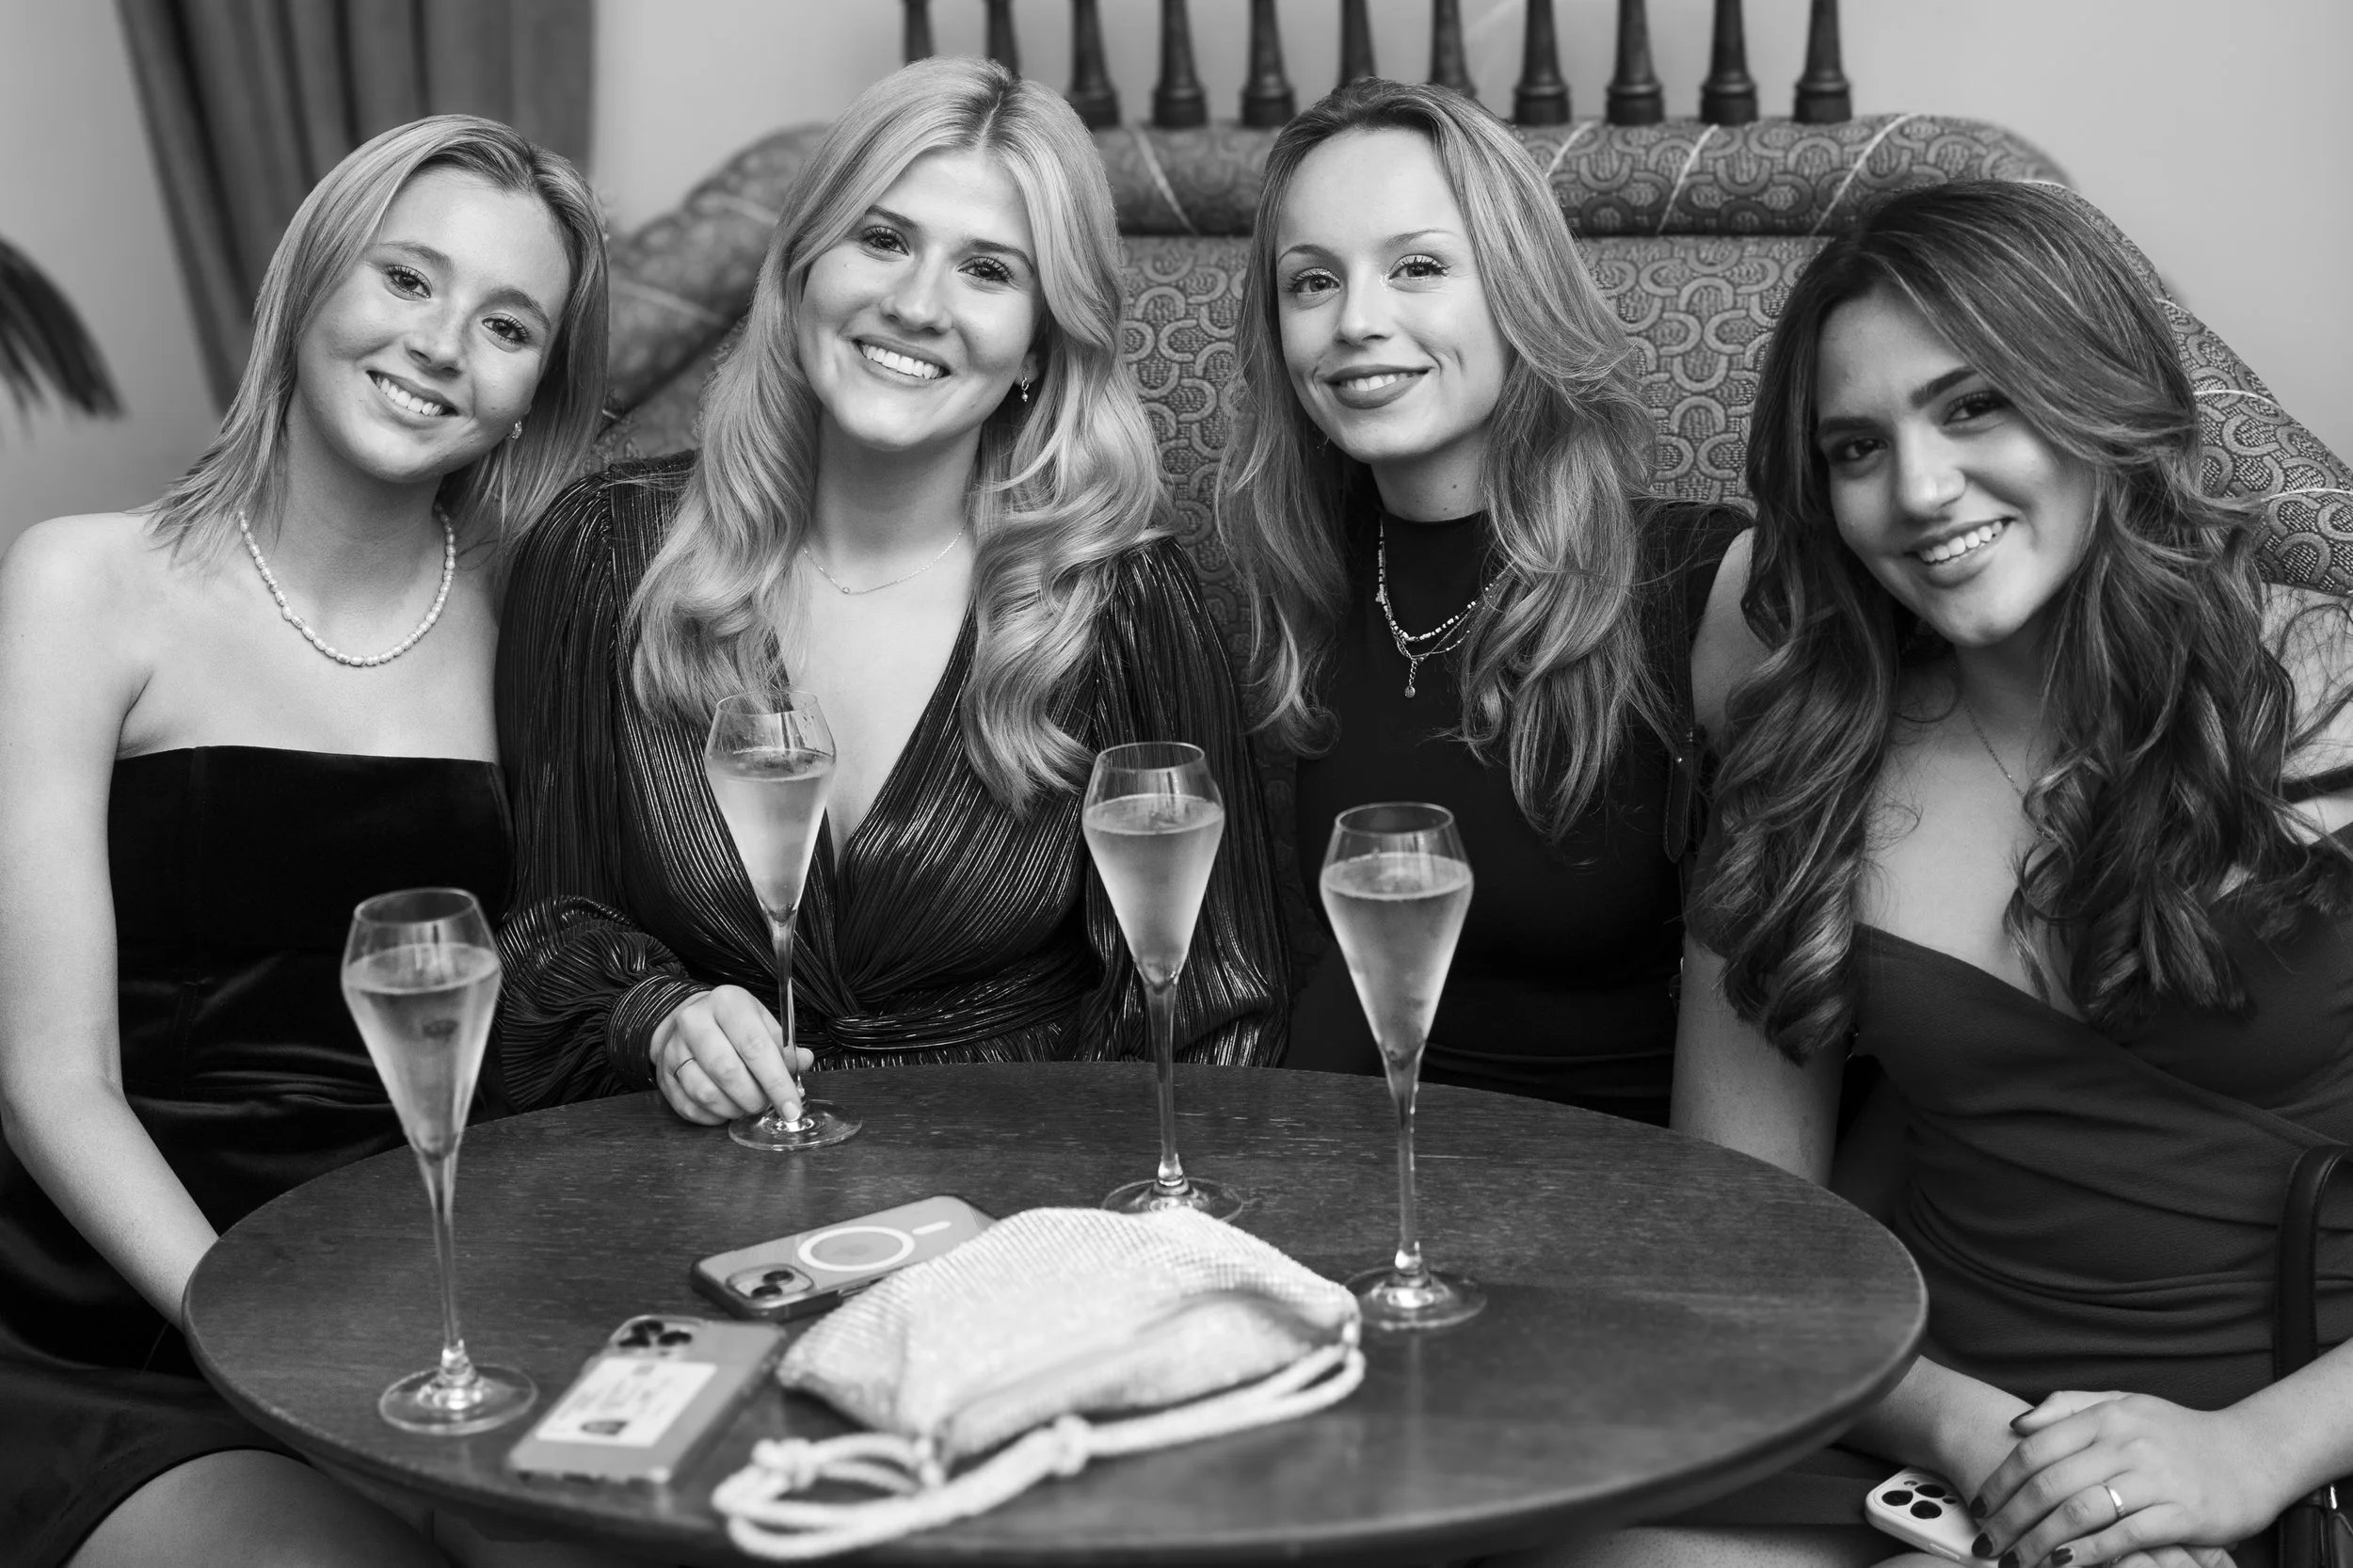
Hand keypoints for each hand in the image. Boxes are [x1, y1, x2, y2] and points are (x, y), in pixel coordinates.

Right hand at [650, 986, 813, 1125]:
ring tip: (747, 1106)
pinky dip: (714, 1116)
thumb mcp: (761, 1022)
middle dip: (754, 1098)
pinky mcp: (663, 1074)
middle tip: (766, 1105)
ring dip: (734, 1109)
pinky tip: (727, 1108)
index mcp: (727, 1003)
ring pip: (705, 1093)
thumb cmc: (733, 1023)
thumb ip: (783, 1046)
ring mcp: (674, 1048)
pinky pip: (689, 1107)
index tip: (792, 1106)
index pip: (755, 1047)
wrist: (688, 1018)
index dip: (777, 1082)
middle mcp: (695, 1021)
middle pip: (728, 1071)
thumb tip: (803, 1063)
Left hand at [1971, 1390, 2277, 1566]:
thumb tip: (2016, 1423)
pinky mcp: (2181, 1513)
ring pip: (2080, 1512)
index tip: (1979, 1505)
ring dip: (2040, 1542)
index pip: (2036, 1448)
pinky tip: (2063, 1566)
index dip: (2001, 1480)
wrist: (2252, 1453)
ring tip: (2017, 1562)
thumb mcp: (2124, 1404)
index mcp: (2106, 1416)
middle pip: (2050, 1483)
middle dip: (2011, 1518)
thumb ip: (2068, 1407)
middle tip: (1988, 1542)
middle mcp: (2126, 1444)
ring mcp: (2154, 1478)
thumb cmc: (2178, 1433)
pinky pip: (2123, 1537)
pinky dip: (2088, 1554)